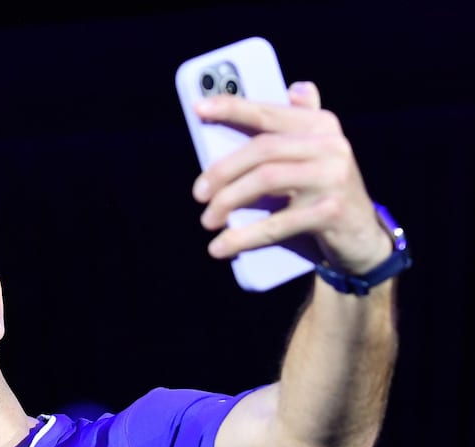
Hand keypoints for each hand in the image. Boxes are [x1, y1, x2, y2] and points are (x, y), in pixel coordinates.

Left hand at [192, 81, 392, 274]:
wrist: (362, 237)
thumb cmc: (323, 193)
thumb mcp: (313, 157)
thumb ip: (300, 125)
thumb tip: (296, 86)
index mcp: (321, 126)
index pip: (269, 113)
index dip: (232, 108)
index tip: (199, 109)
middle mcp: (330, 146)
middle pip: (262, 149)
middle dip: (223, 170)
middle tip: (198, 193)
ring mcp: (333, 178)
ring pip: (266, 180)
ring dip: (228, 200)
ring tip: (208, 220)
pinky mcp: (331, 212)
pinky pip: (276, 224)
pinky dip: (242, 237)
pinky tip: (220, 247)